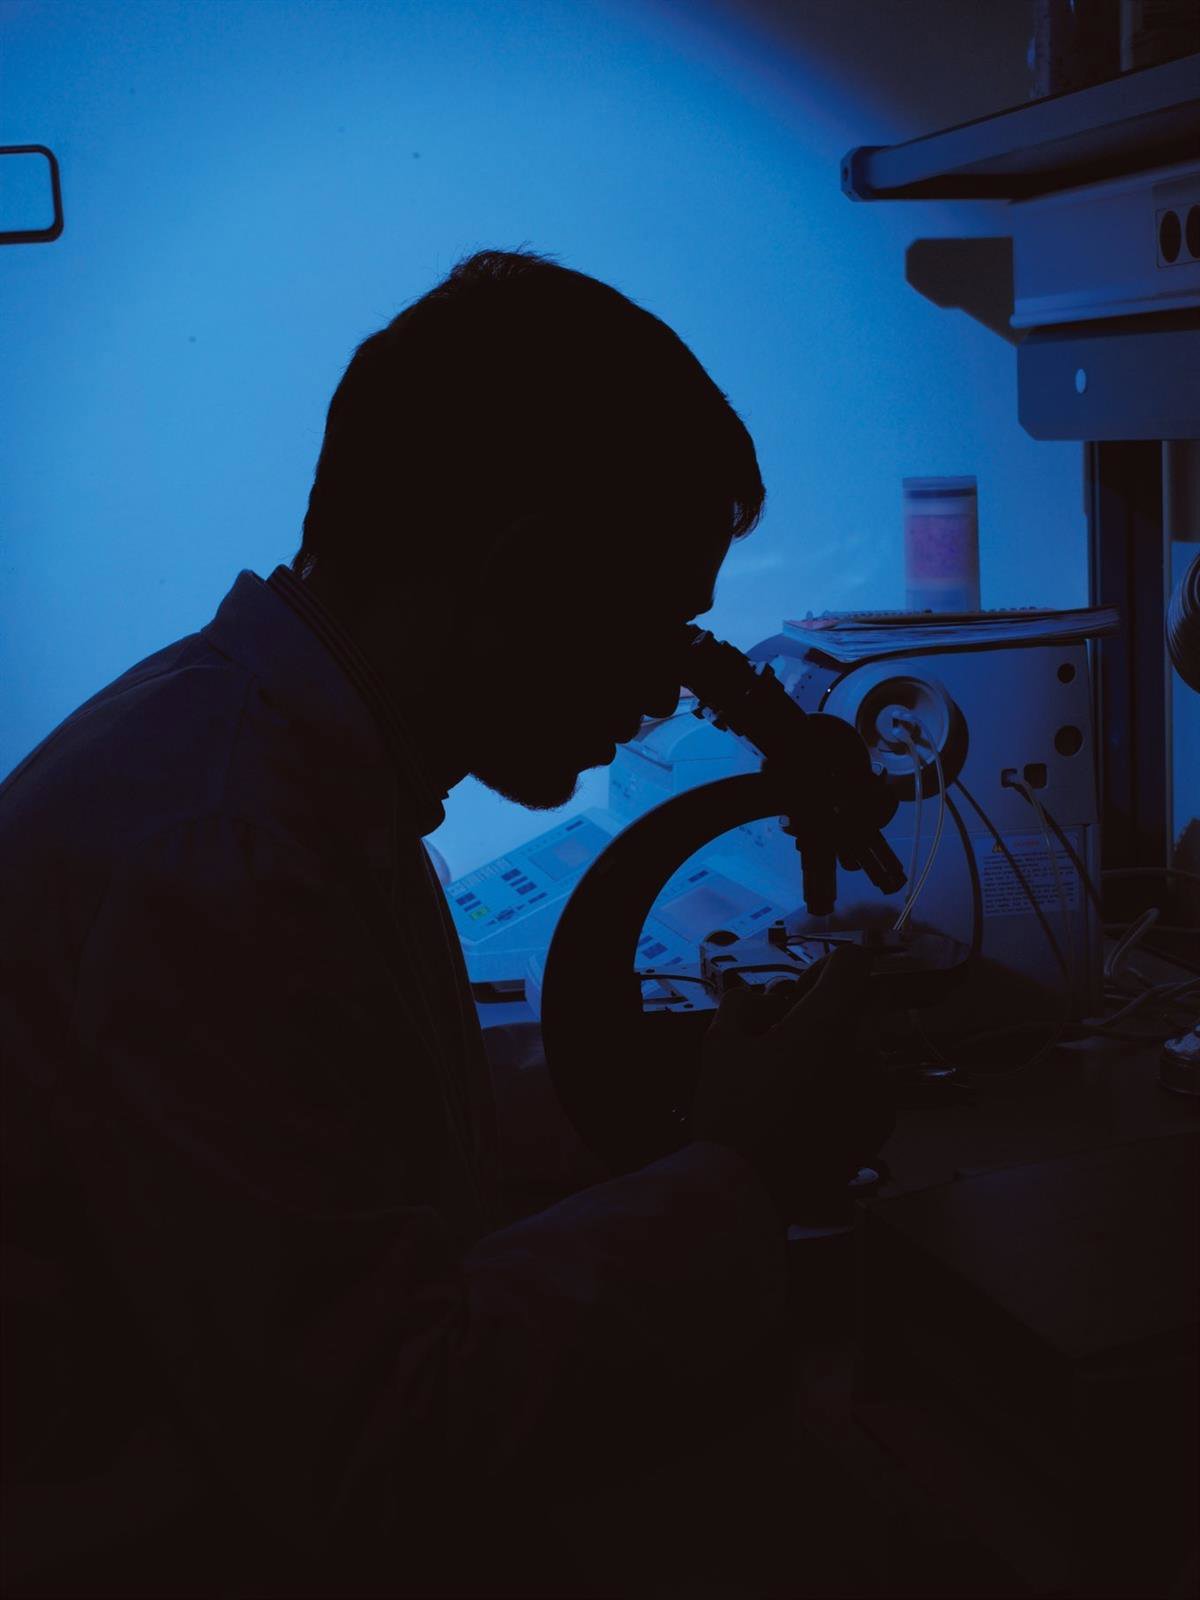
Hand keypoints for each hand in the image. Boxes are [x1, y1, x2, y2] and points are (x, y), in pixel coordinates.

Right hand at [691, 944, 893, 1221]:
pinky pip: (870, 1086)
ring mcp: (881, 1089)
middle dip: (821, 1016)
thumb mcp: (719, 1044)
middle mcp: (866, 1049)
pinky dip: (846, 1088)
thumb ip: (741, 1004)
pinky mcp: (884, 1122)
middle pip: (854, 1009)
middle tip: (780, 1042)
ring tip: (791, 1083)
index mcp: (829, 1022)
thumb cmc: (732, 1112)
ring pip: (861, 1048)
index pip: (853, 962)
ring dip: (833, 1053)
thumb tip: (757, 996)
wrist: (751, 1191)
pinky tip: (809, 1112)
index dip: (825, 966)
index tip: (799, 992)